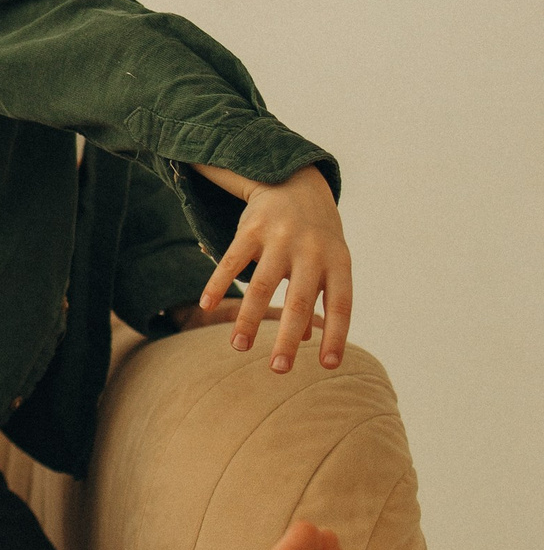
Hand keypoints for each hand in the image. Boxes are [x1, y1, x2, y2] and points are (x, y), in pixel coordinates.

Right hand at [196, 163, 350, 374]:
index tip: (328, 366)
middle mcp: (312, 250)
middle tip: (279, 369)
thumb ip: (317, 298)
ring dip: (248, 319)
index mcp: (338, 261)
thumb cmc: (315, 235)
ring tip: (239, 347)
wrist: (294, 180)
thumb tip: (305, 341)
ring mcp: (281, 238)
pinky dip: (218, 284)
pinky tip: (207, 307)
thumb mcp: (327, 262)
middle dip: (287, 338)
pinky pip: (232, 261)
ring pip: (261, 285)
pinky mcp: (251, 229)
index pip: (341, 305)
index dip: (336, 336)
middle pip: (298, 301)